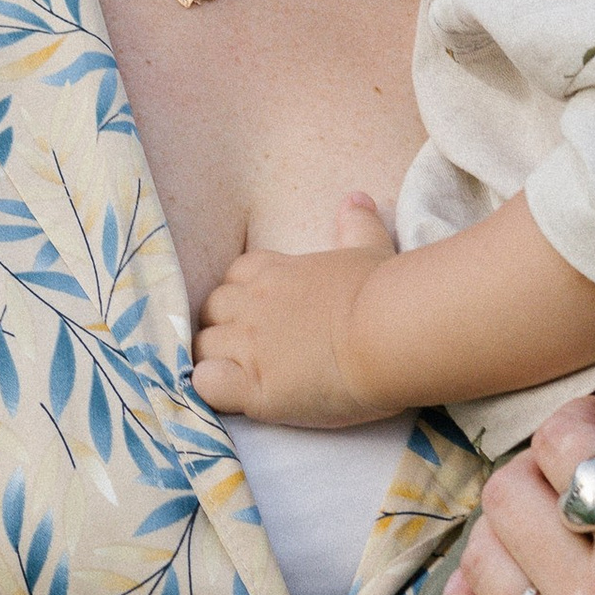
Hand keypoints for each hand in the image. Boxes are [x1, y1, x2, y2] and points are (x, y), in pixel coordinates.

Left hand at [193, 196, 399, 426]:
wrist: (391, 334)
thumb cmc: (385, 293)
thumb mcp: (371, 249)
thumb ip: (357, 225)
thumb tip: (356, 198)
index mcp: (276, 272)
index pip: (235, 276)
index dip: (244, 296)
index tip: (264, 314)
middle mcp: (255, 304)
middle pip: (212, 310)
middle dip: (224, 327)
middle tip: (252, 351)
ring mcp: (250, 346)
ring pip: (203, 346)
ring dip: (216, 360)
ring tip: (244, 379)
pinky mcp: (254, 387)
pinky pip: (206, 383)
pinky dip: (212, 389)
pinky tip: (235, 396)